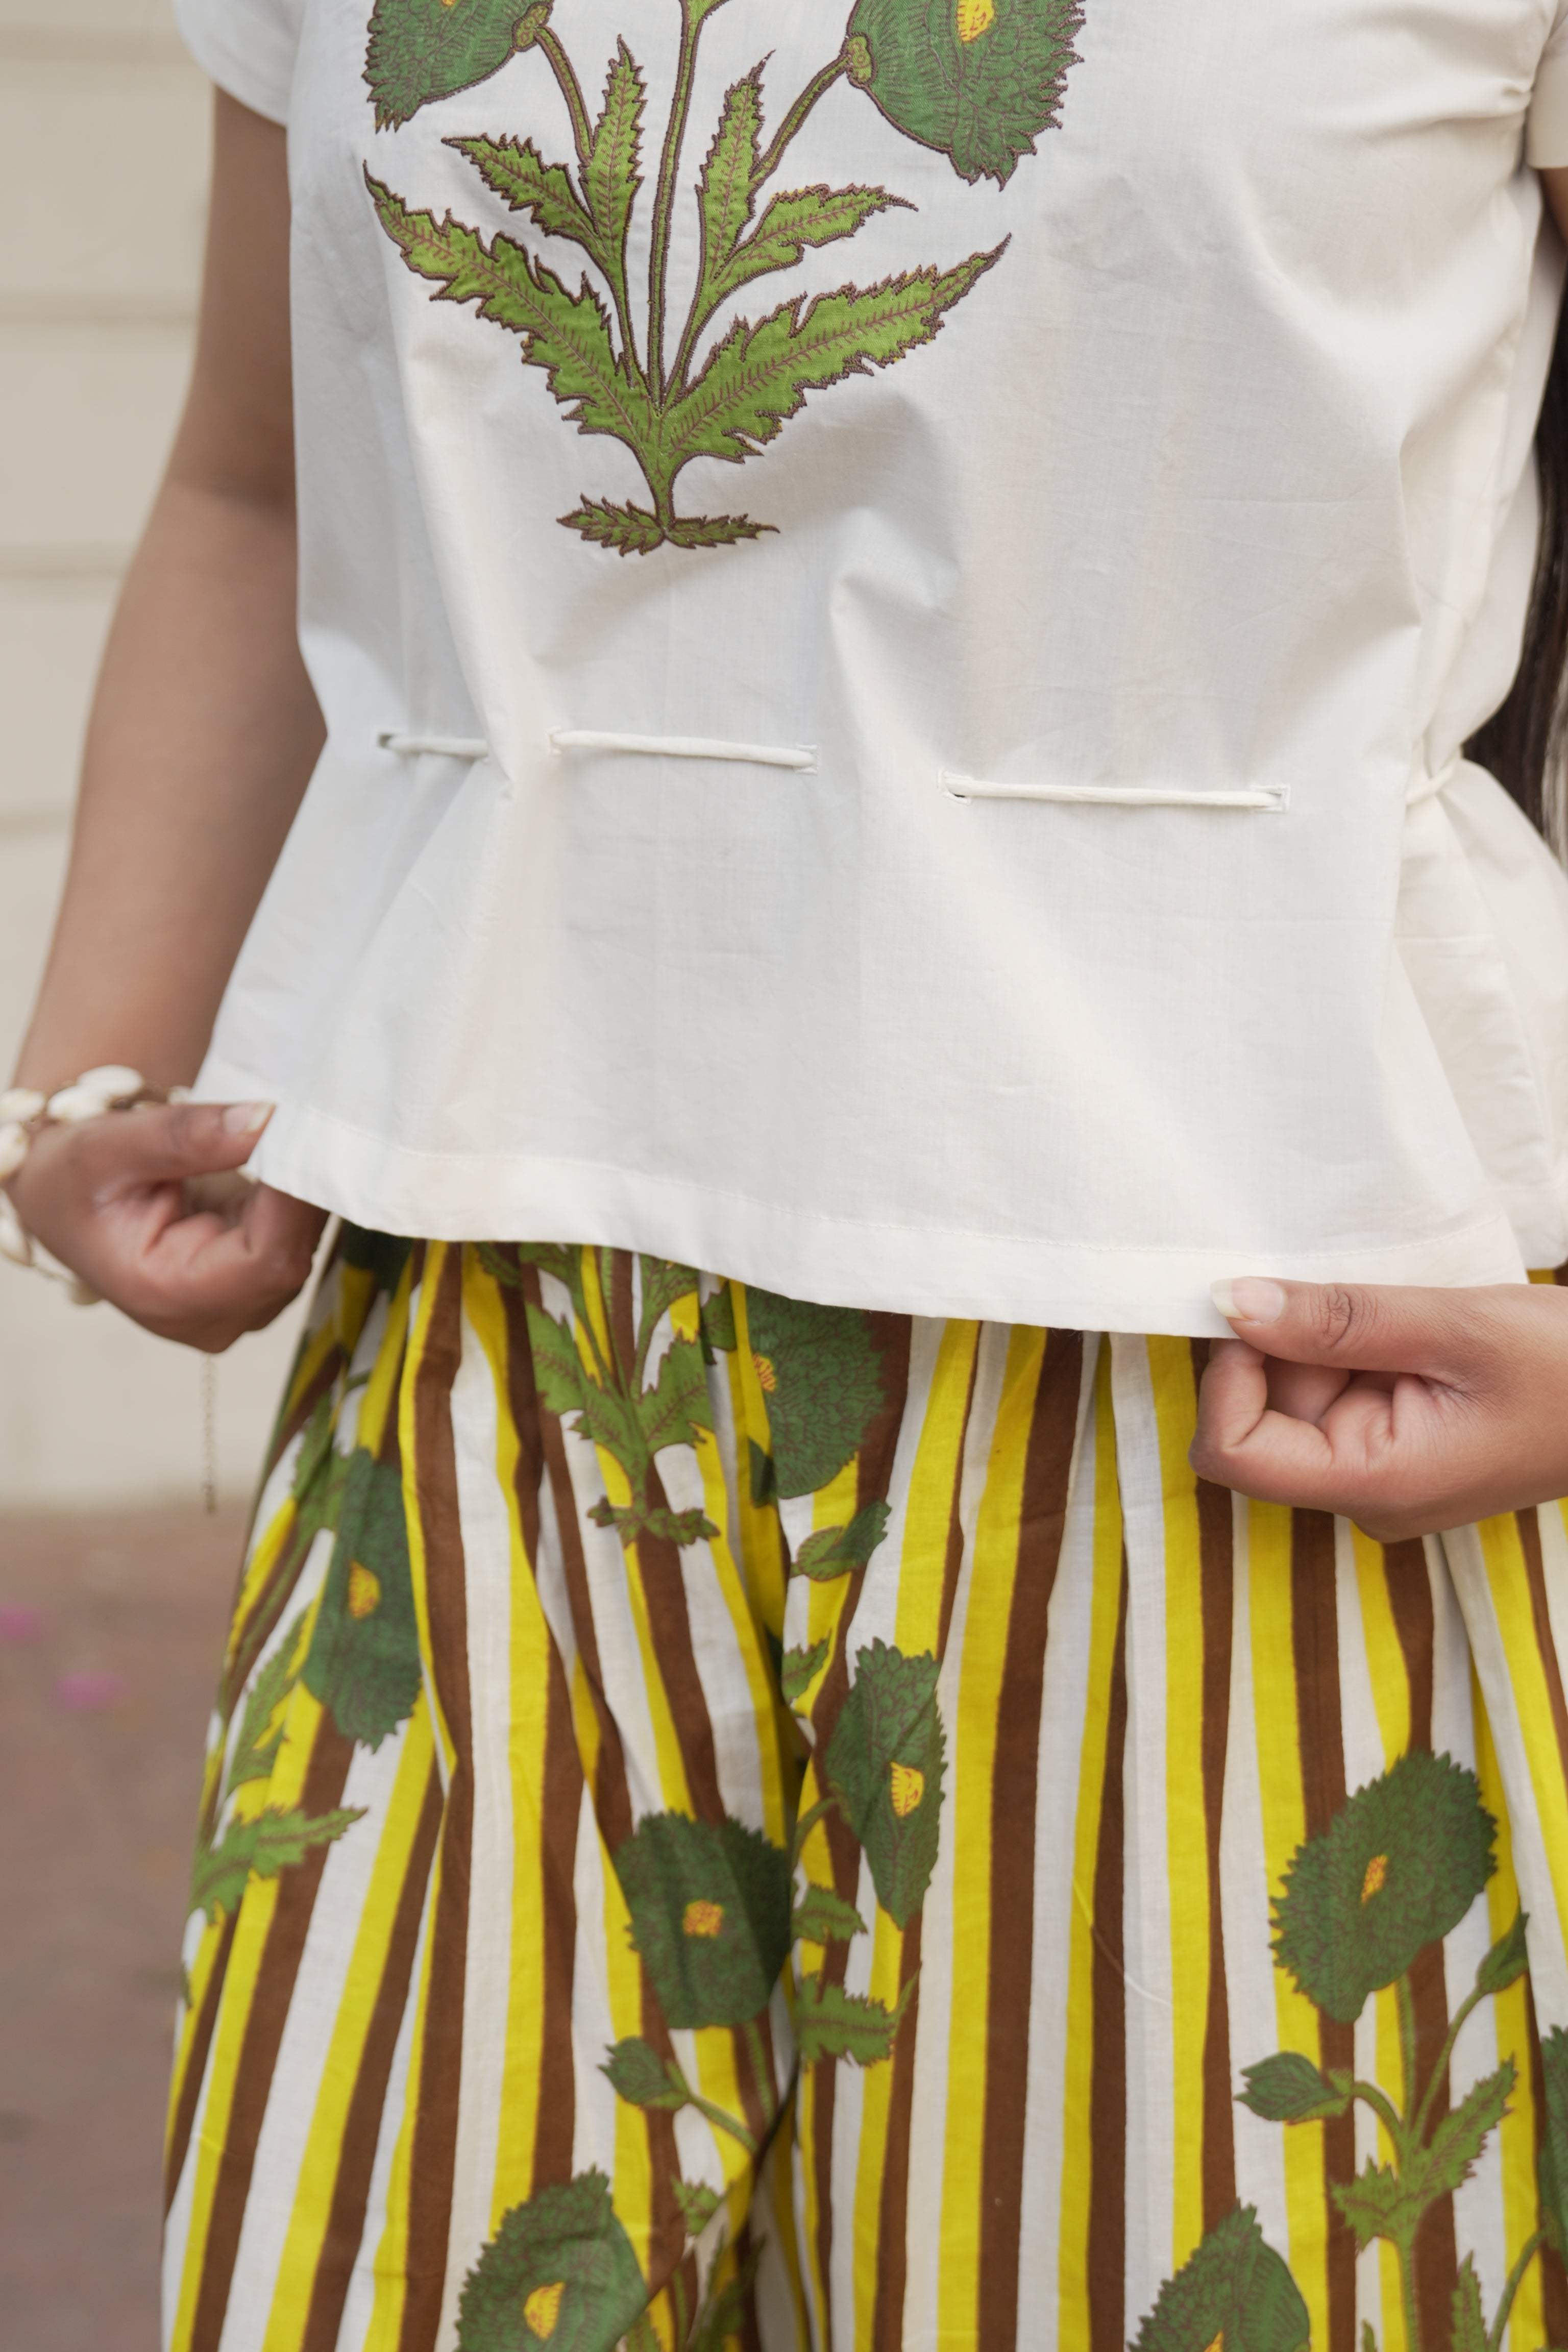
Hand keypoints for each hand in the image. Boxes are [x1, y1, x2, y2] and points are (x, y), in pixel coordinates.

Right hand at [5, 1099, 325, 1351]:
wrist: (65, 1197)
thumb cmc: (74, 1178)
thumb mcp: (106, 1147)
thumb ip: (184, 1136)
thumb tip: (263, 1121)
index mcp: (168, 1297)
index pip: (268, 1260)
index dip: (294, 1198)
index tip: (299, 1131)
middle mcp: (213, 1316)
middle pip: (294, 1253)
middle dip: (301, 1185)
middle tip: (299, 1115)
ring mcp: (240, 1303)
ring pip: (305, 1242)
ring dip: (301, 1184)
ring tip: (279, 1129)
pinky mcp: (257, 1279)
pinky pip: (299, 1232)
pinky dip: (295, 1191)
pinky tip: (278, 1153)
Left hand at [1190, 1275, 1567, 1538]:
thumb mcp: (1456, 1328)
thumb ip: (1337, 1319)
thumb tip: (1230, 1302)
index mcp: (1375, 1486)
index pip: (1230, 1451)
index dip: (1228, 1376)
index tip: (1268, 1309)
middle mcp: (1364, 1492)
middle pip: (1259, 1414)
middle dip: (1288, 1347)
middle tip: (1362, 1301)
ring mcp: (1378, 1469)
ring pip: (1294, 1393)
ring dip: (1326, 1339)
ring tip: (1406, 1316)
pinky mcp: (1394, 1440)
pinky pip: (1336, 1388)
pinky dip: (1352, 1346)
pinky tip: (1408, 1326)